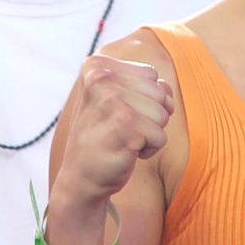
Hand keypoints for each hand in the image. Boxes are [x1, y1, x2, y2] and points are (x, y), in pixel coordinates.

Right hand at [59, 55, 173, 204]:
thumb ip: (141, 83)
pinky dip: (149, 149)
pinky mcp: (125, 128)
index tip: (119, 112)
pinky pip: (161, 136)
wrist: (80, 177)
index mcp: (96, 67)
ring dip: (149, 133)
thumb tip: (165, 89)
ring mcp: (113, 102)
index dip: (144, 98)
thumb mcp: (114, 99)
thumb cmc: (102, 136)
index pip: (150, 74)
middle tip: (122, 128)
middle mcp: (101, 79)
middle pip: (160, 92)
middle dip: (150, 115)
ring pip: (163, 114)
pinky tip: (126, 151)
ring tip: (123, 139)